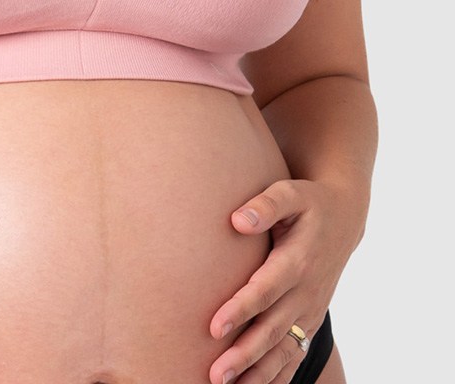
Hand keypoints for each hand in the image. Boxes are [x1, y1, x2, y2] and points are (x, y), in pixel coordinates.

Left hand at [208, 178, 360, 383]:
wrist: (345, 218)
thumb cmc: (309, 203)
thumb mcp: (292, 193)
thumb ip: (266, 205)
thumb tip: (237, 220)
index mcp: (298, 261)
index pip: (265, 291)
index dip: (241, 310)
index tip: (214, 328)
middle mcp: (306, 292)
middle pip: (272, 329)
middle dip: (243, 354)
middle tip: (214, 374)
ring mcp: (310, 310)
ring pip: (283, 349)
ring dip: (256, 372)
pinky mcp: (311, 320)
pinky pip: (295, 354)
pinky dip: (276, 376)